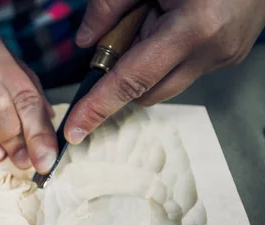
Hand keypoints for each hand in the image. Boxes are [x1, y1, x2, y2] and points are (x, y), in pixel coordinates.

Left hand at [64, 0, 264, 143]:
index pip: (130, 81)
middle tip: (130, 27)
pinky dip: (168, 55)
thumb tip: (86, 41)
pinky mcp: (231, 55)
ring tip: (157, 17)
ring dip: (148, 63)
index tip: (75, 130)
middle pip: (146, 92)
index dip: (97, 107)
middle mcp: (211, 51)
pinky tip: (177, 20)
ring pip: (165, 84)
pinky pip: (185, 69)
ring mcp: (225, 56)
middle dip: (124, 75)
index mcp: (192, 28)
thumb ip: (109, 6)